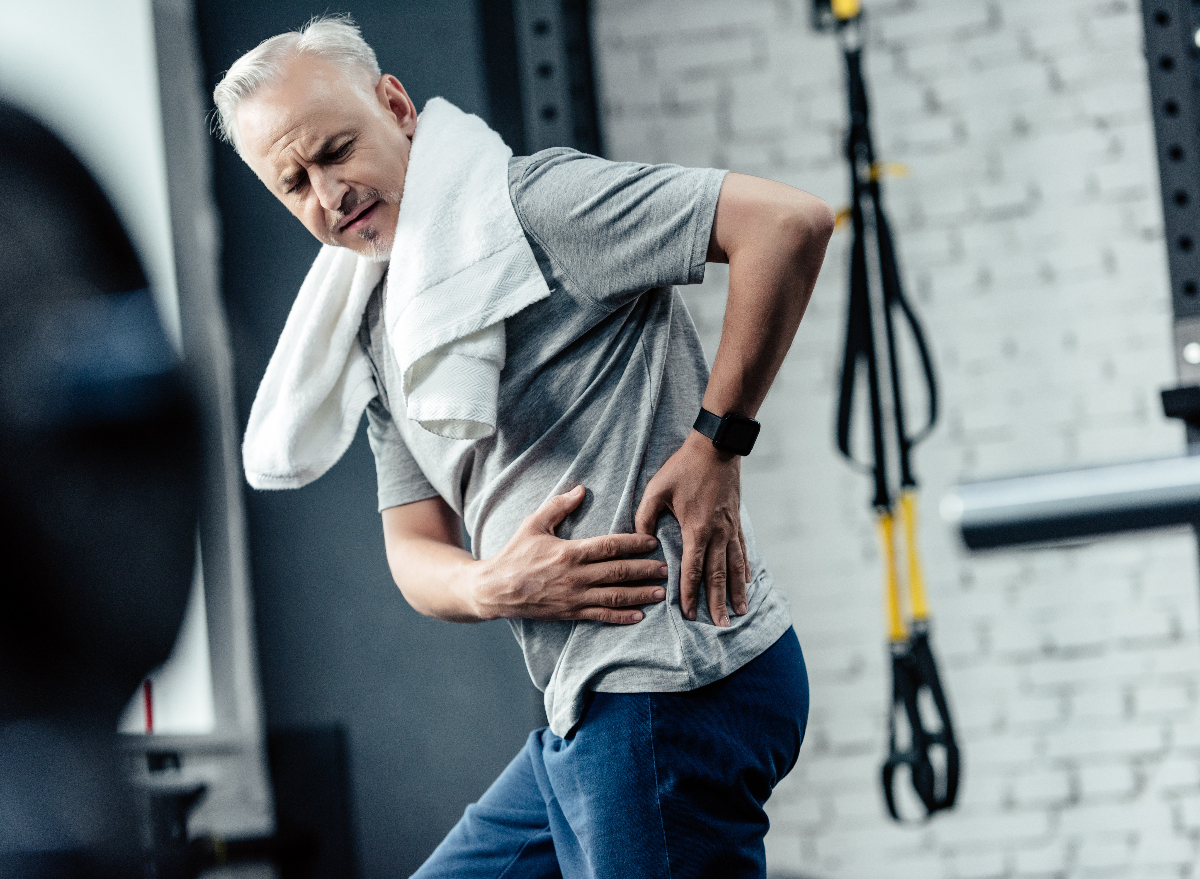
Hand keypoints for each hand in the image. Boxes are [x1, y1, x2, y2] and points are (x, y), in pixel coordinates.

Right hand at [475, 485, 668, 623]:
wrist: (495, 589)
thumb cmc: (514, 554)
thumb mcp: (533, 524)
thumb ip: (558, 506)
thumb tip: (581, 489)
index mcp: (569, 552)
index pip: (609, 546)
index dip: (633, 544)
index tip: (652, 542)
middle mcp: (576, 576)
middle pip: (618, 572)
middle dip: (645, 570)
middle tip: (666, 569)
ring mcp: (574, 597)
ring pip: (614, 596)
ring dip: (640, 594)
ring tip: (660, 592)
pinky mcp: (570, 613)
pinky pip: (600, 616)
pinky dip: (621, 617)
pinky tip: (638, 616)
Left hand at [634, 431, 751, 626]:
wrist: (716, 448)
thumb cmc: (683, 468)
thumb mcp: (656, 491)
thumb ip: (644, 518)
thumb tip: (638, 543)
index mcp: (696, 529)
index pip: (692, 570)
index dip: (690, 594)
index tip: (689, 615)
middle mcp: (717, 533)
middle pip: (718, 576)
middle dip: (717, 603)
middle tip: (719, 626)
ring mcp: (730, 528)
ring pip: (734, 568)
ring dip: (736, 592)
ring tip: (738, 613)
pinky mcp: (736, 522)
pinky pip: (742, 552)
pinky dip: (744, 570)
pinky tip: (746, 583)